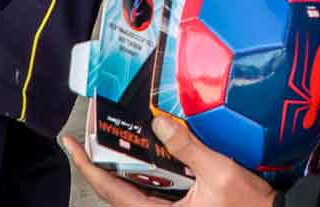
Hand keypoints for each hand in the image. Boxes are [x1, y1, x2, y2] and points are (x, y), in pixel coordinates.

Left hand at [63, 117, 275, 206]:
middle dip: (99, 162)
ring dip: (120, 165)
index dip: (87, 166)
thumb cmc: (249, 206)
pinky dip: (143, 170)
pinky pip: (152, 190)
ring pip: (133, 190)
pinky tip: (143, 151)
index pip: (111, 190)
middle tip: (87, 133)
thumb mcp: (219, 172)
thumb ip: (188, 146)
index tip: (70, 145)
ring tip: (109, 138)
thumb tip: (159, 122)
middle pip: (116, 190)